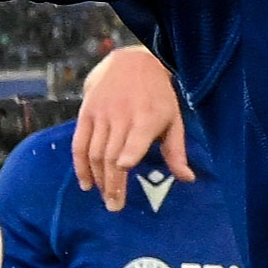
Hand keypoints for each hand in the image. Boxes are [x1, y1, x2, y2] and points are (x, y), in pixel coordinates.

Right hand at [74, 46, 190, 209]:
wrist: (132, 61)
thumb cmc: (158, 96)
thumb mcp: (173, 119)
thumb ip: (176, 151)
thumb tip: (187, 180)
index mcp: (147, 117)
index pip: (135, 138)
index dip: (128, 152)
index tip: (125, 167)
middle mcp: (122, 116)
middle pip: (112, 155)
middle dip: (112, 183)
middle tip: (114, 206)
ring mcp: (102, 114)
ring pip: (95, 152)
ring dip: (98, 179)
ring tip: (104, 197)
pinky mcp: (87, 113)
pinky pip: (79, 143)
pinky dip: (80, 165)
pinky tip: (86, 183)